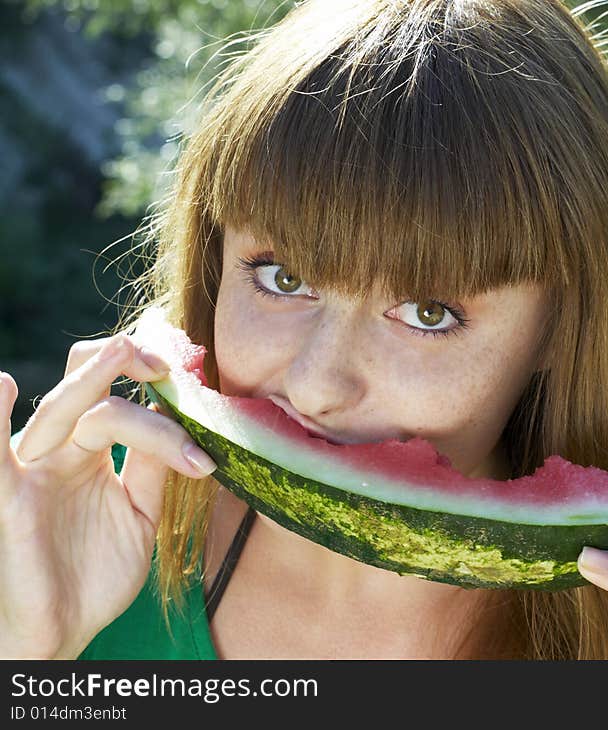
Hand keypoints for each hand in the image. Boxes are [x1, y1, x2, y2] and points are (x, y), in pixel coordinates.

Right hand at [0, 334, 216, 658]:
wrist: (64, 630)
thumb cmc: (96, 572)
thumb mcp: (140, 515)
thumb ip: (154, 471)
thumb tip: (177, 421)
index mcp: (89, 451)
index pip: (122, 404)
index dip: (159, 396)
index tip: (199, 396)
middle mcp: (59, 452)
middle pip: (84, 389)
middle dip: (124, 363)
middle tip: (169, 364)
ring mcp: (33, 472)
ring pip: (58, 411)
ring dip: (92, 378)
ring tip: (125, 351)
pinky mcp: (10, 502)